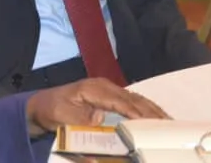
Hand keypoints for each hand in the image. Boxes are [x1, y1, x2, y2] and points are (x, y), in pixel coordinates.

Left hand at [25, 78, 168, 136]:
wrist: (41, 104)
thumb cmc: (51, 109)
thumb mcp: (60, 114)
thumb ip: (79, 115)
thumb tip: (100, 117)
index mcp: (94, 89)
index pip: (120, 101)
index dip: (135, 112)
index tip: (151, 122)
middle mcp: (104, 87)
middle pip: (132, 99)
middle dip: (151, 111)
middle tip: (169, 125)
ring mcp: (107, 90)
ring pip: (135, 99)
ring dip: (152, 109)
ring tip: (168, 121)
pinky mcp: (108, 96)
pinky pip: (131, 101)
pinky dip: (145, 108)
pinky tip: (154, 115)